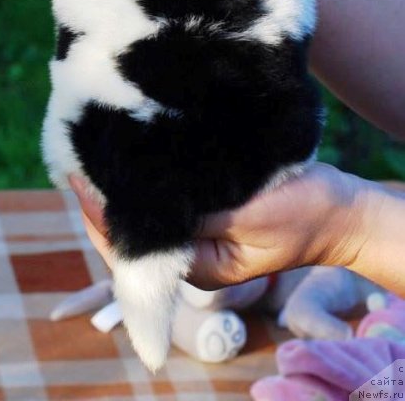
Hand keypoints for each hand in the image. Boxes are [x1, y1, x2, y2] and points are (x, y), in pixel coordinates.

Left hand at [68, 164, 373, 287]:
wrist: (337, 209)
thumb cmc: (297, 215)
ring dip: (125, 186)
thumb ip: (193, 212)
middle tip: (78, 156)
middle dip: (105, 198)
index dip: (100, 213)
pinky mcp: (208, 211)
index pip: (129, 247)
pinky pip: (168, 198)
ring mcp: (198, 232)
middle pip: (131, 231)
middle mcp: (188, 253)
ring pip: (147, 212)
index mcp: (193, 266)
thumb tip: (140, 192)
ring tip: (98, 151)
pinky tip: (137, 152)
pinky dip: (150, 178)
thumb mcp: (244, 214)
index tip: (78, 177)